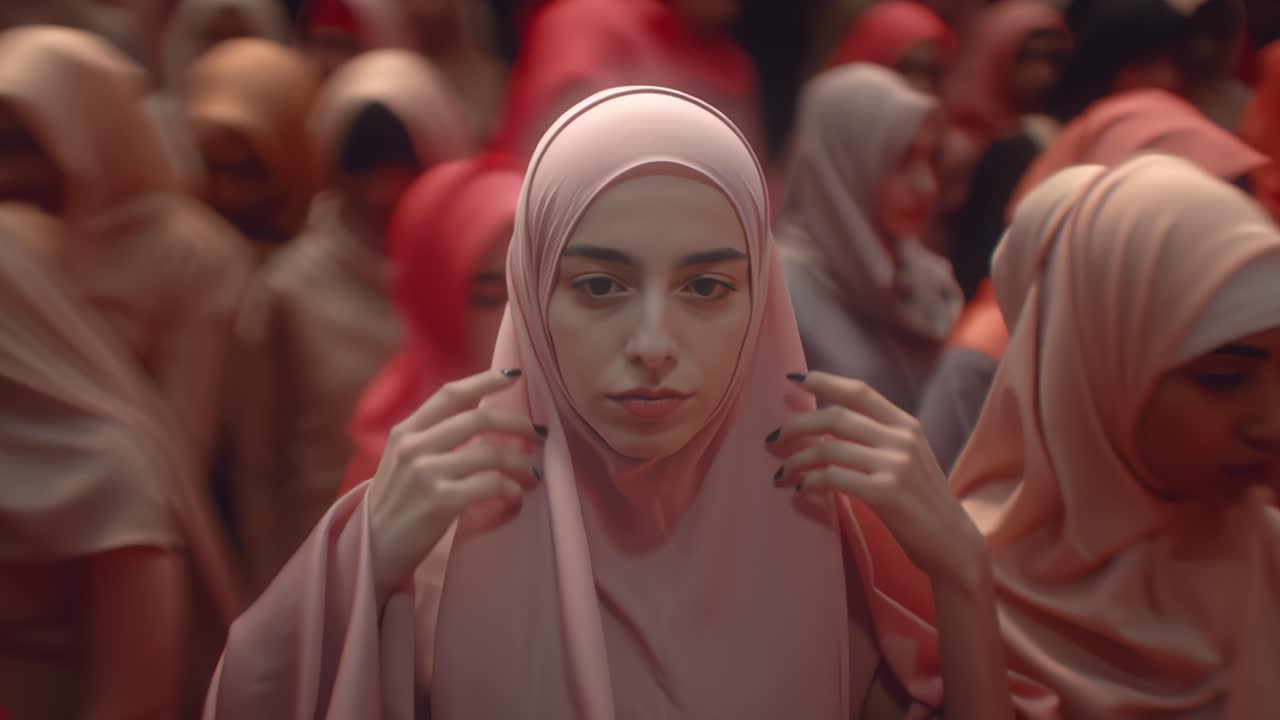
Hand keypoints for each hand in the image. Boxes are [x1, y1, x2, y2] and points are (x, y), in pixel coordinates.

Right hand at [366, 369, 543, 600]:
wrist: (371, 551)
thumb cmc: (394, 506)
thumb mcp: (401, 462)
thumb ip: (431, 437)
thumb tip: (479, 410)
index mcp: (405, 432)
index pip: (450, 394)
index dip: (485, 381)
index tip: (514, 376)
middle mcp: (414, 447)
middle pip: (479, 419)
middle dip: (517, 424)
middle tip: (539, 435)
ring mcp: (426, 473)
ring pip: (491, 453)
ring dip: (522, 462)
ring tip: (534, 473)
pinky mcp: (440, 501)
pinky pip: (491, 485)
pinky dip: (512, 489)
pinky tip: (516, 496)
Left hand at [770, 371, 986, 594]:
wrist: (953, 543)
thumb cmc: (922, 503)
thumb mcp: (910, 457)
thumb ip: (880, 437)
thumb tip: (830, 421)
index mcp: (907, 425)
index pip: (859, 391)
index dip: (823, 381)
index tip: (793, 378)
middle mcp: (902, 439)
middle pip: (835, 416)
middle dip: (796, 424)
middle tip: (773, 438)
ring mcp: (895, 465)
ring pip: (827, 448)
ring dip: (796, 459)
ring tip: (782, 472)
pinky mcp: (885, 493)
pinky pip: (832, 478)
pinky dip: (809, 481)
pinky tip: (801, 488)